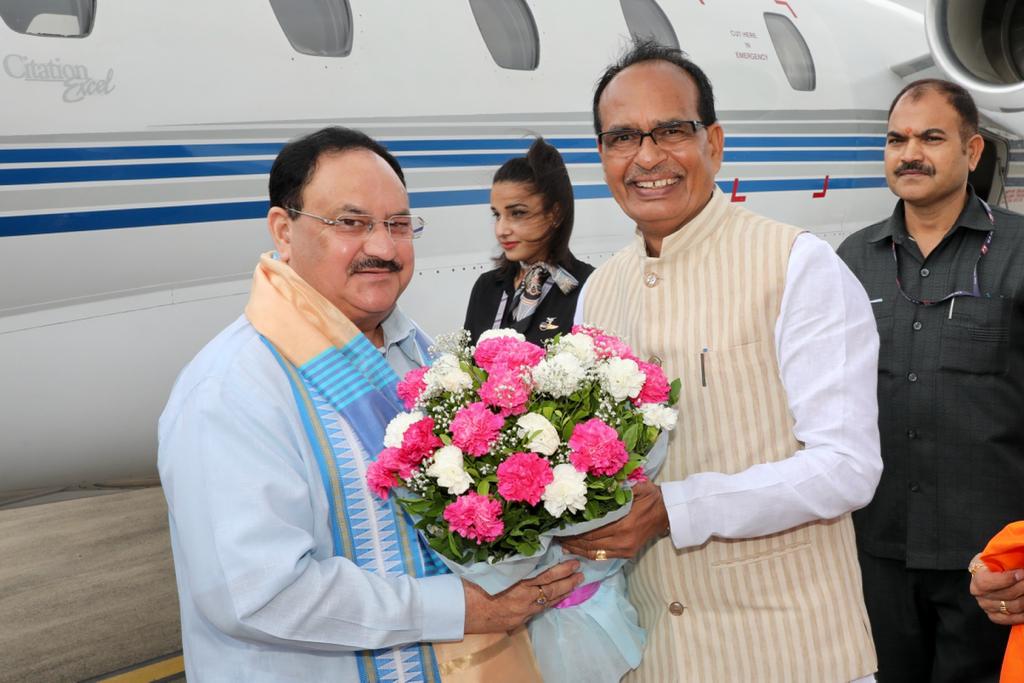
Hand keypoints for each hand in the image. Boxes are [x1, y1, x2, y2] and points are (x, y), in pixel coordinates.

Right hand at [462, 560, 582, 633]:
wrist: (460, 610)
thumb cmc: (472, 585)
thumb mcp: (492, 569)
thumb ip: (510, 564)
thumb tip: (524, 554)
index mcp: (517, 582)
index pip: (546, 575)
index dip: (561, 569)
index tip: (572, 561)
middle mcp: (523, 598)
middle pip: (551, 589)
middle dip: (567, 580)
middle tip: (580, 572)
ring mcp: (522, 612)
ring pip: (548, 602)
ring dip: (563, 592)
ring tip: (575, 583)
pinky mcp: (518, 621)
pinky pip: (538, 611)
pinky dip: (550, 603)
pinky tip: (556, 599)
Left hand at [559, 481, 669, 559]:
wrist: (668, 512)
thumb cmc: (651, 496)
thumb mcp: (637, 486)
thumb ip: (618, 485)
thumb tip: (595, 483)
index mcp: (624, 523)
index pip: (592, 529)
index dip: (574, 528)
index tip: (559, 524)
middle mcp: (623, 540)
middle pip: (590, 542)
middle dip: (571, 539)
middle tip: (554, 534)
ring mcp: (625, 549)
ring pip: (594, 552)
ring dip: (576, 548)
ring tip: (561, 543)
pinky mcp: (627, 554)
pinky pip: (602, 556)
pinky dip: (587, 553)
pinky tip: (575, 549)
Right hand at [969, 553, 1023, 625]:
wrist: (987, 574)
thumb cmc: (993, 564)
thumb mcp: (994, 557)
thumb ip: (1004, 560)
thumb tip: (1020, 564)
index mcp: (977, 578)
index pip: (988, 582)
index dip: (1006, 579)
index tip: (1022, 573)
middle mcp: (979, 595)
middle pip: (1006, 595)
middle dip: (1023, 587)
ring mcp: (987, 607)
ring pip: (1013, 607)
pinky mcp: (995, 616)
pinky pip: (1012, 619)